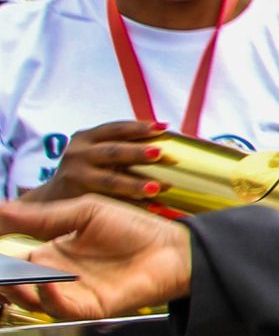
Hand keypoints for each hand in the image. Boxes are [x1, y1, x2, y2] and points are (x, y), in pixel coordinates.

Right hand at [0, 195, 192, 318]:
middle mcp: (55, 275)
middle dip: (1, 277)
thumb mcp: (85, 212)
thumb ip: (44, 216)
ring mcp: (72, 293)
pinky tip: (45, 282)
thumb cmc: (134, 228)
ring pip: (31, 299)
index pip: (11, 258)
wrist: (173, 248)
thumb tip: (1, 210)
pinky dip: (49, 296)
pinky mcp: (90, 307)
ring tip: (11, 276)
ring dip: (17, 288)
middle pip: (14, 282)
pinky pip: (61, 308)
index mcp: (51, 252)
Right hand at [18, 120, 165, 204]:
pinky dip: (133, 205)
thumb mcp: (96, 151)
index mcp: (86, 137)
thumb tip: (167, 136)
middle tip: (160, 154)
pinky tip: (153, 207)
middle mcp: (79, 154)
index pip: (114, 128)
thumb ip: (122, 144)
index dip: (138, 128)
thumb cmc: (87, 169)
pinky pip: (111, 202)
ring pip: (110, 180)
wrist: (54, 197)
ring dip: (135, 184)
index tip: (162, 128)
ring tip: (158, 187)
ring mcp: (77, 177)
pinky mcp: (79, 198)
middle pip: (112, 152)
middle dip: (137, 152)